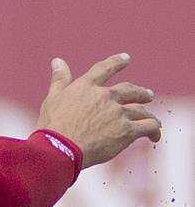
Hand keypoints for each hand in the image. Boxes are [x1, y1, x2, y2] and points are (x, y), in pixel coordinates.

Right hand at [37, 53, 160, 168]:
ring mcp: (118, 113)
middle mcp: (106, 96)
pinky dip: (154, 130)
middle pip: (130, 90)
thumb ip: (59, 79)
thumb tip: (57, 60)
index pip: (105, 69)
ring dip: (149, 114)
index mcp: (87, 86)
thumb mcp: (52, 98)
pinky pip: (148, 127)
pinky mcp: (127, 131)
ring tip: (153, 119)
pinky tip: (154, 136)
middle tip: (148, 95)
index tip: (126, 58)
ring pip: (141, 110)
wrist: (62, 148)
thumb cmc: (53, 125)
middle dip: (140, 92)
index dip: (117, 62)